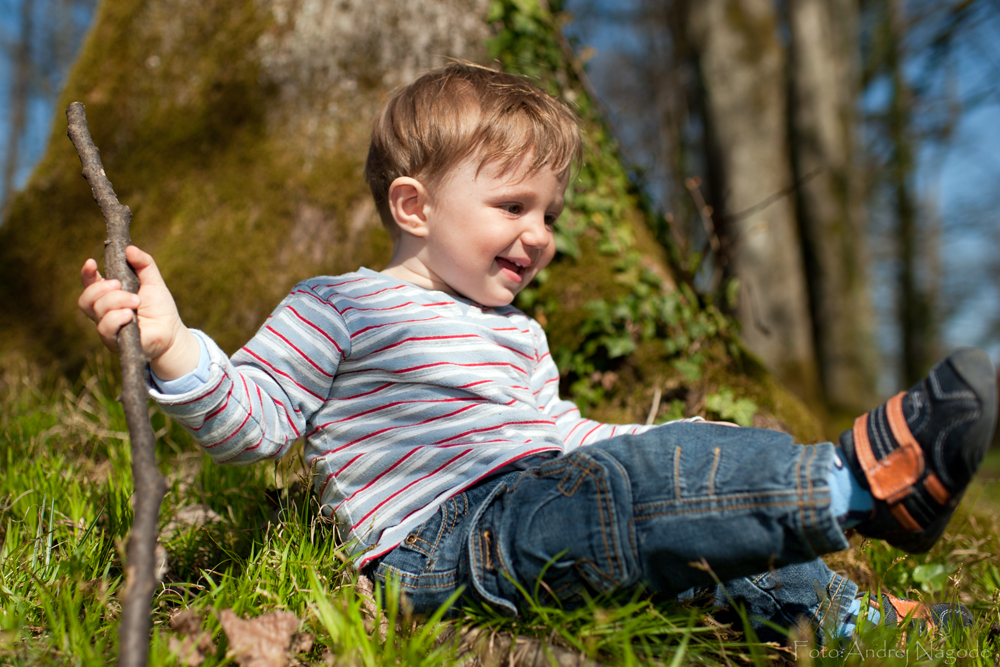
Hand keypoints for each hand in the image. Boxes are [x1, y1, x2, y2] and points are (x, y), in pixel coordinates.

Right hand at [78, 245, 199, 379]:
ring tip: (135, 301)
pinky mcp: (115, 341)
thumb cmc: (159, 307)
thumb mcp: (153, 281)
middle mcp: (103, 312)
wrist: (172, 332)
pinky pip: (105, 329)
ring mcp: (107, 327)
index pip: (89, 283)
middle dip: (101, 289)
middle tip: (120, 285)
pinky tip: (128, 315)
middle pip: (86, 299)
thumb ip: (143, 264)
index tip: (91, 262)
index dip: (87, 273)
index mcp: (109, 295)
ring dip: (114, 302)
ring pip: (96, 312)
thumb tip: (129, 248)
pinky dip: (115, 319)